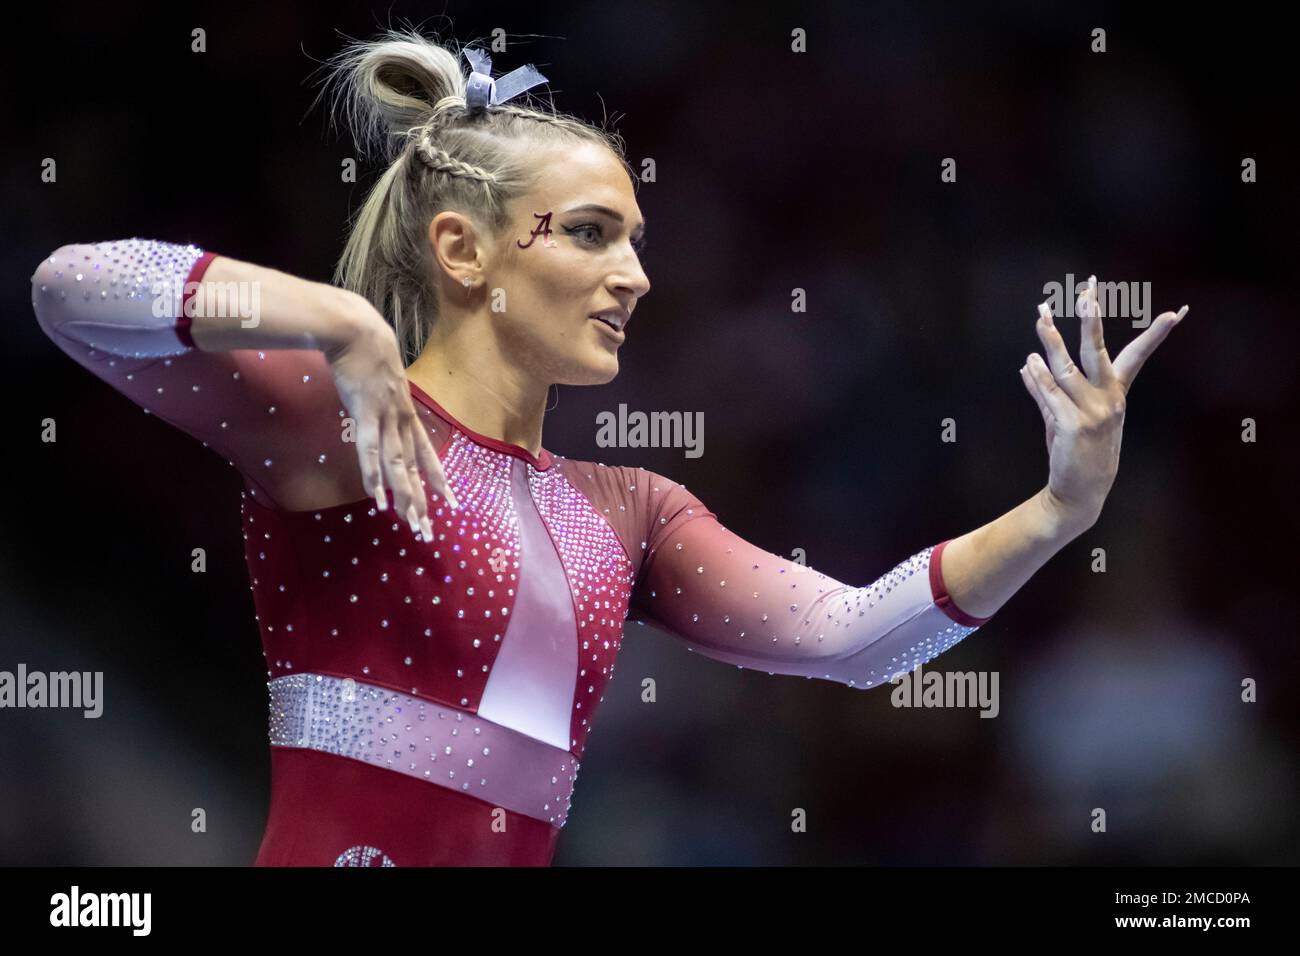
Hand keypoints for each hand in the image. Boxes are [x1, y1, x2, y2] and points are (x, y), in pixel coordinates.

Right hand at [324, 301, 458, 536]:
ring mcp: (386, 417)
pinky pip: (371, 449)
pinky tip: (378, 496)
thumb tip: (381, 410)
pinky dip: (374, 474)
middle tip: (427, 529)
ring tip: (409, 522)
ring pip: (398, 464)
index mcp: (407, 412)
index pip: (427, 453)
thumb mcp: (384, 380)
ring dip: (403, 495)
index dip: (438, 479)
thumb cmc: (368, 350)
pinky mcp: (365, 413)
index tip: (450, 501)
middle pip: (414, 468)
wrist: (358, 329)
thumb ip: (385, 400)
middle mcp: (402, 419)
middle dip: (421, 500)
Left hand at [1019, 274, 1186, 530]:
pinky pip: (1051, 394)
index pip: (1138, 357)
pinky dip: (1038, 377)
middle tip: (1087, 290)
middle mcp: (1109, 400)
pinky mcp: (1073, 425)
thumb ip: (1045, 390)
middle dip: (1092, 318)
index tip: (1177, 312)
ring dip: (1051, 340)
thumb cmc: (1075, 453)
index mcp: (1115, 395)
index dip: (1156, 335)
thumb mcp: (1064, 418)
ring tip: (1041, 316)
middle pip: (1098, 350)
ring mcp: (1093, 412)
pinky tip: (1029, 362)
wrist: (1078, 492)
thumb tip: (1026, 364)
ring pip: (1066, 367)